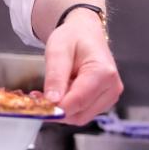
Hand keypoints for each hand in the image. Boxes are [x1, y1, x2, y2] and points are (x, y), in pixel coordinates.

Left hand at [43, 9, 122, 125]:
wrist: (85, 33)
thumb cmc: (73, 38)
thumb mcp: (58, 51)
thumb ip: (55, 76)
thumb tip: (52, 101)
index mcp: (103, 73)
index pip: (79, 100)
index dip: (57, 108)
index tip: (38, 108)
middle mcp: (112, 88)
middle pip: (80, 113)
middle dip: (57, 110)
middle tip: (36, 98)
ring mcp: (109, 97)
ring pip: (80, 116)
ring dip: (61, 109)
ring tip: (45, 93)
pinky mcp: (103, 101)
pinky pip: (82, 112)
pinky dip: (67, 108)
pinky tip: (56, 94)